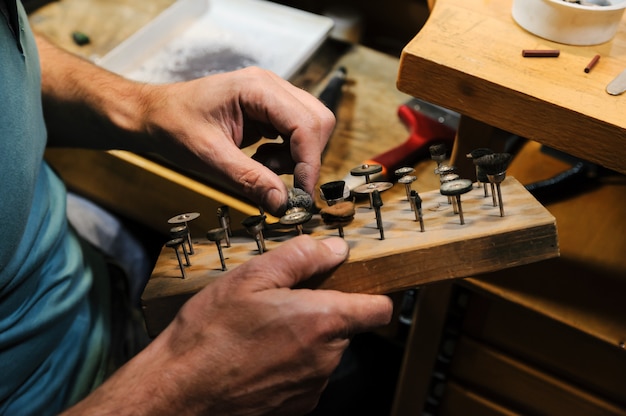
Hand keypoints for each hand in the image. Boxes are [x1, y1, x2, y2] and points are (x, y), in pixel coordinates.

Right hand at [63, 236, 391, 415]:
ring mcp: (312, 386)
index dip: (371, 293)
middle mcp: (325, 359)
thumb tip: (334, 248)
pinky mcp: (297, 406)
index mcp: (322, 321)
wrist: (179, 392)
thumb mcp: (250, 278)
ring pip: (324, 351)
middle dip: (322, 311)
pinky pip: (307, 374)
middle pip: (345, 327)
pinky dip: (291, 362)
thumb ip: (300, 257)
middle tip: (283, 302)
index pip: (379, 309)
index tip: (353, 284)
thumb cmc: (210, 334)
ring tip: (263, 330)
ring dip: (304, 337)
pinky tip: (258, 355)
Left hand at [139, 67, 334, 214]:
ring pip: (311, 128)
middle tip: (279, 180)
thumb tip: (283, 203)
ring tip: (262, 167)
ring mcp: (272, 96)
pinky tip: (260, 160)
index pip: (306, 123)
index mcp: (256, 88)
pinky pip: (296, 133)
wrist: (154, 115)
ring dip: (295, 157)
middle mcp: (270, 86)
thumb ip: (249, 180)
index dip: (309, 161)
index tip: (302, 193)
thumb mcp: (209, 157)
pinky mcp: (269, 110)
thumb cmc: (173, 126)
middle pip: (318, 121)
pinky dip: (287, 154)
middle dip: (306, 157)